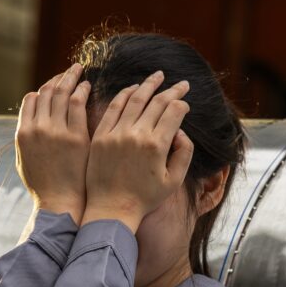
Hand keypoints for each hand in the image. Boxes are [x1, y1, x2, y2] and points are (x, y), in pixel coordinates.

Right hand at [16, 62, 90, 221]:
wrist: (59, 204)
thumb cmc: (44, 186)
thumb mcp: (25, 160)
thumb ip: (27, 137)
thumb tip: (31, 120)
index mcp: (23, 133)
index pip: (31, 99)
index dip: (43, 88)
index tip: (54, 84)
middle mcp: (37, 128)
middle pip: (46, 92)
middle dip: (58, 78)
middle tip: (70, 70)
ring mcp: (55, 131)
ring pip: (62, 93)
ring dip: (70, 77)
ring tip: (79, 70)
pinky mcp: (75, 136)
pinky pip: (77, 103)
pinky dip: (82, 91)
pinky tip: (88, 87)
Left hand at [83, 71, 192, 232]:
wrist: (111, 210)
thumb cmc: (144, 199)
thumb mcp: (173, 181)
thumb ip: (184, 153)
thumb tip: (180, 131)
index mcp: (157, 146)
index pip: (174, 112)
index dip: (182, 104)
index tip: (185, 102)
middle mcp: (137, 135)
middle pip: (157, 102)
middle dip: (172, 90)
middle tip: (181, 83)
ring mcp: (117, 134)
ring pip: (135, 99)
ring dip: (148, 85)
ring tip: (158, 76)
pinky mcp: (100, 136)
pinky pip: (113, 108)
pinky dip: (125, 95)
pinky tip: (133, 89)